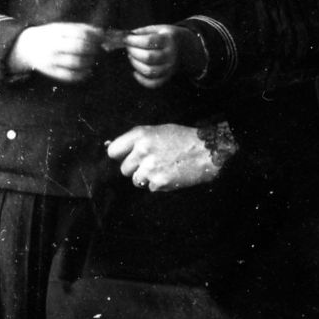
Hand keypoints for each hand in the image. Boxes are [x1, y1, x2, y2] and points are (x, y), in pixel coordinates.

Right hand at [8, 22, 104, 82]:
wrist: (24, 47)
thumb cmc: (49, 36)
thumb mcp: (61, 27)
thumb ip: (81, 28)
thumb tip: (102, 33)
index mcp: (56, 31)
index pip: (80, 33)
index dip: (94, 37)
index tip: (102, 39)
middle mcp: (53, 45)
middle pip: (79, 48)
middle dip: (93, 49)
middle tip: (99, 50)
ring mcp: (51, 59)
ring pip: (76, 63)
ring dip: (90, 62)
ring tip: (94, 59)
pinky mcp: (50, 72)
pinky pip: (69, 76)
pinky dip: (82, 75)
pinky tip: (88, 71)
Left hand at [106, 123, 225, 190]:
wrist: (206, 151)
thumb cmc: (182, 138)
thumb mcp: (158, 130)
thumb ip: (137, 139)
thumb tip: (114, 149)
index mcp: (141, 135)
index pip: (113, 151)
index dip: (119, 155)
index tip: (125, 157)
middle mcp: (142, 151)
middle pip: (124, 169)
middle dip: (135, 168)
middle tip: (151, 162)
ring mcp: (150, 168)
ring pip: (135, 180)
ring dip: (145, 178)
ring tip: (162, 168)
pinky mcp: (159, 182)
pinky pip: (149, 187)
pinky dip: (158, 184)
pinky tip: (170, 174)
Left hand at [124, 25, 203, 88]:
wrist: (187, 48)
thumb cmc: (168, 37)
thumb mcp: (160, 29)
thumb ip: (143, 31)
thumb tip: (127, 37)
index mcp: (169, 39)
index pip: (148, 42)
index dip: (134, 41)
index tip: (126, 39)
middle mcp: (171, 55)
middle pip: (148, 57)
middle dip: (133, 52)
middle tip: (128, 47)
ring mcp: (170, 68)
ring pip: (150, 71)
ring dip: (136, 64)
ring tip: (132, 57)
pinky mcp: (168, 77)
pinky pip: (154, 84)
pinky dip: (142, 80)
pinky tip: (135, 72)